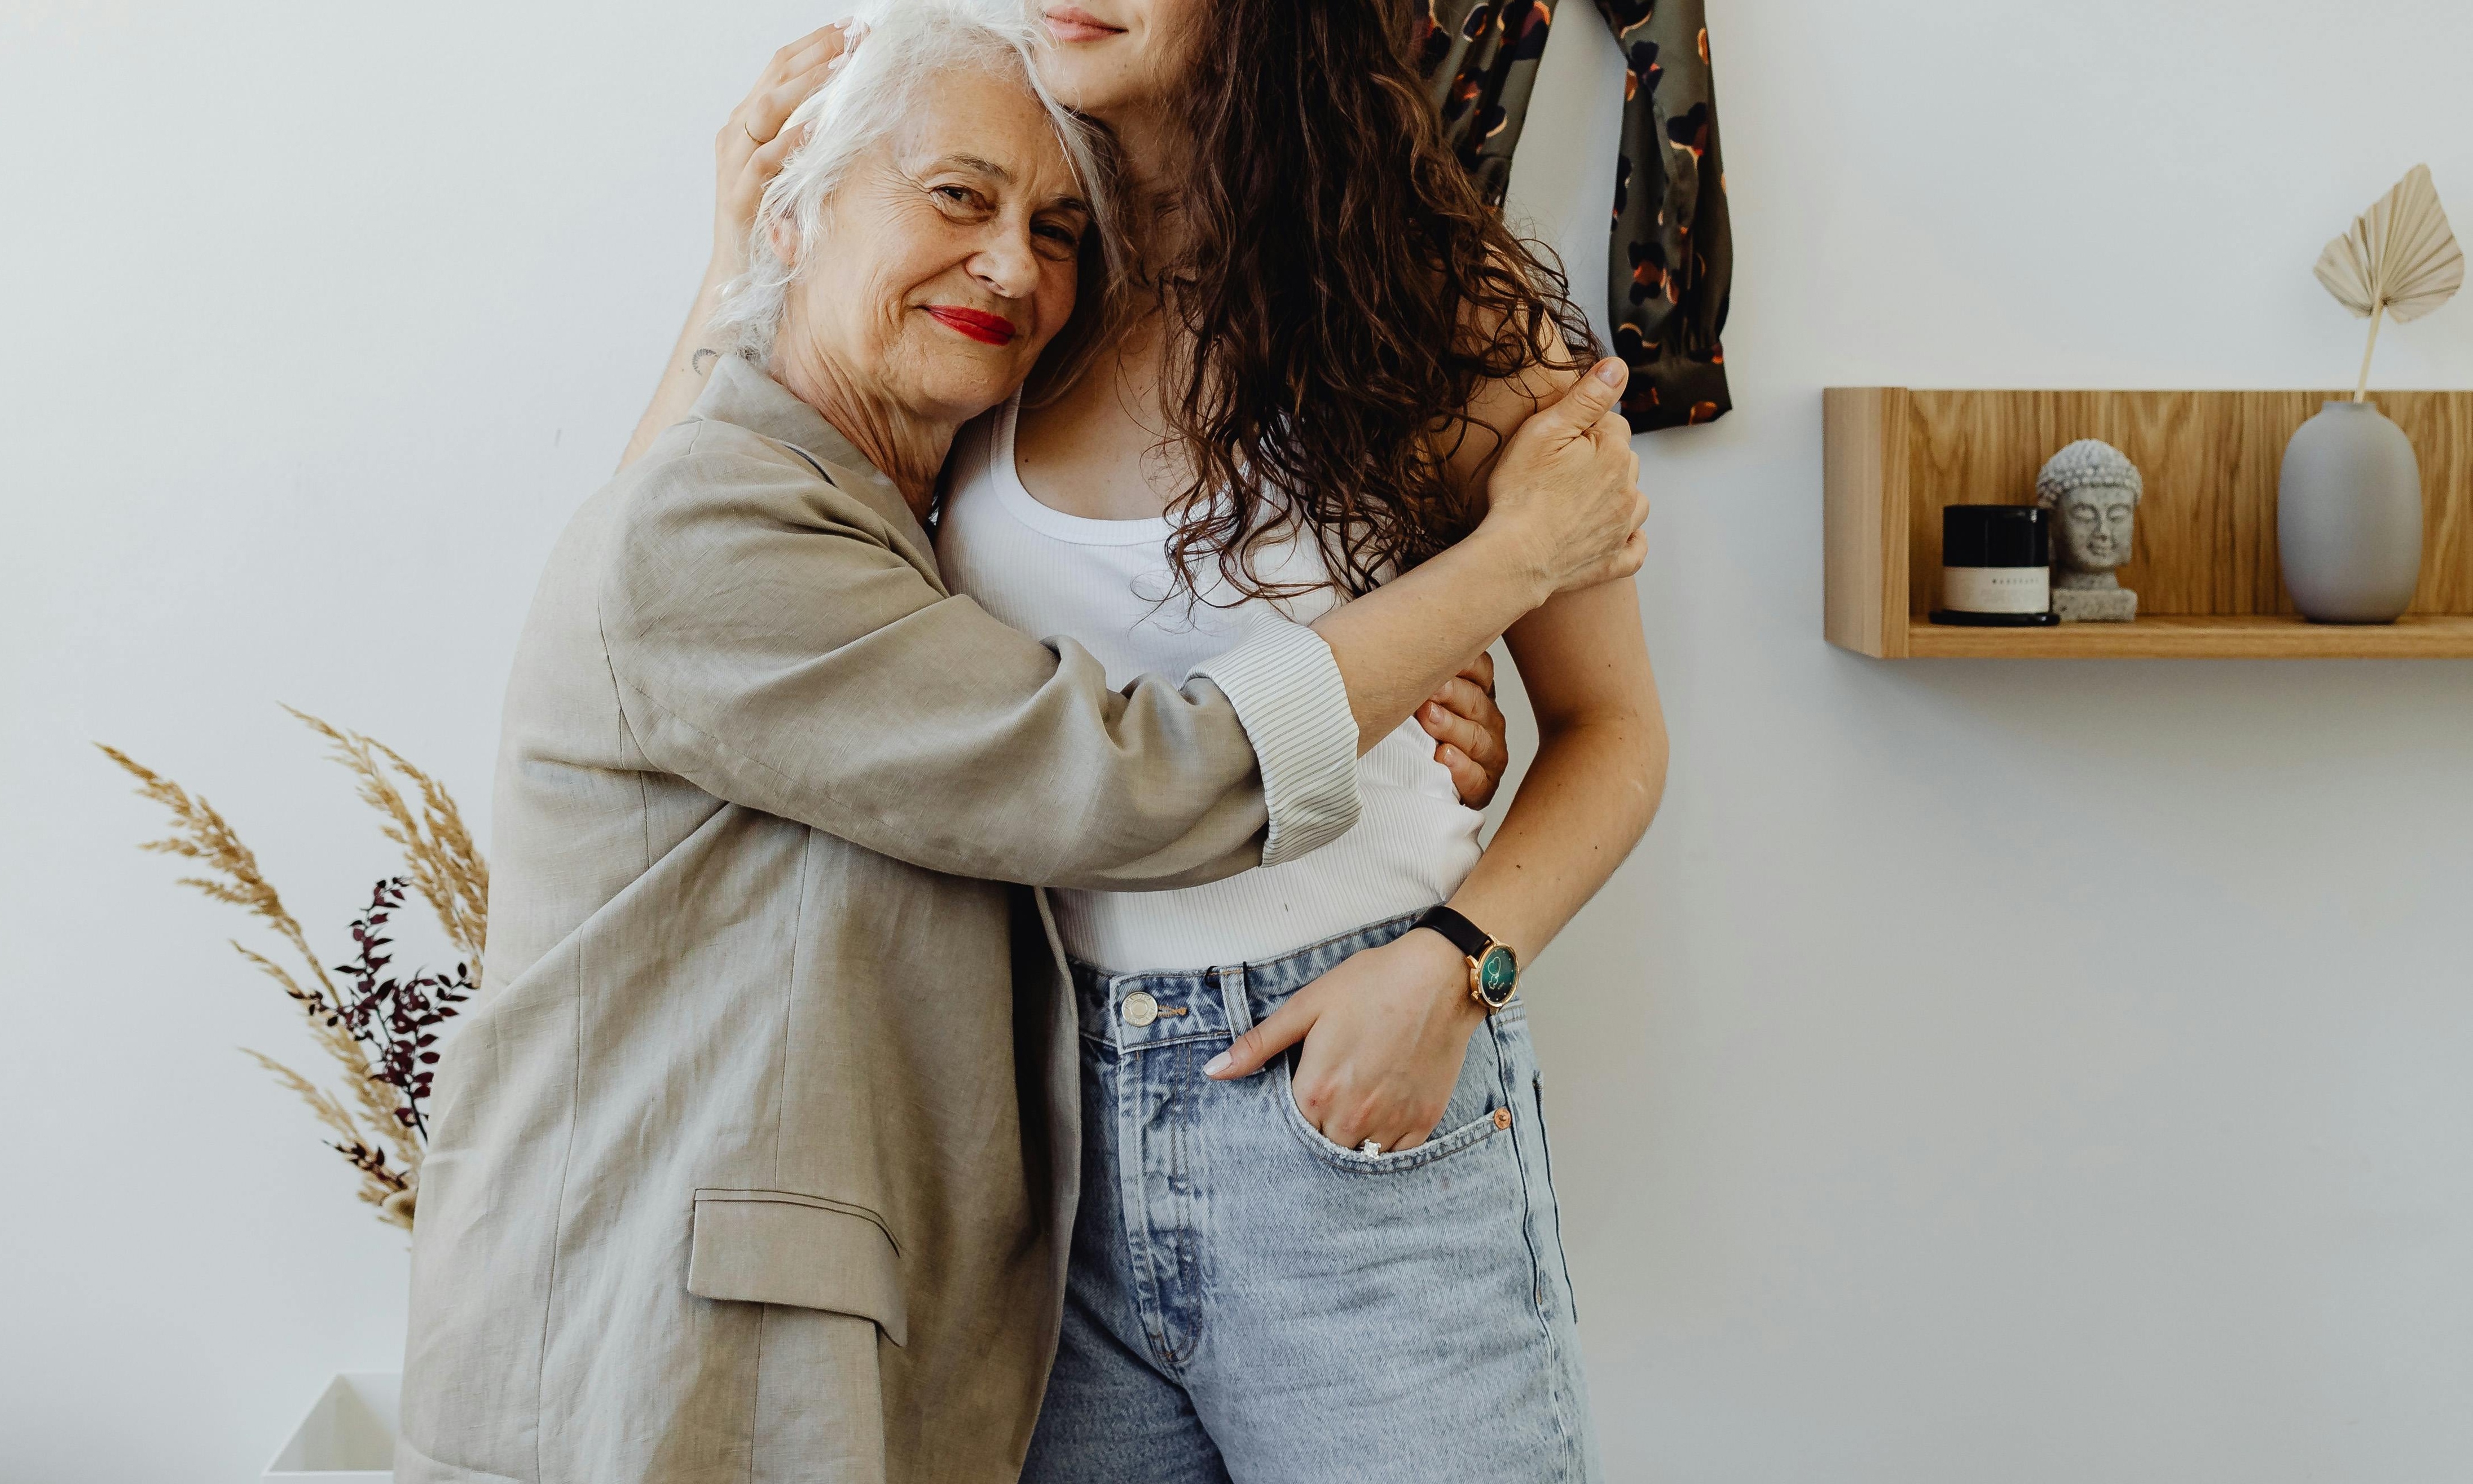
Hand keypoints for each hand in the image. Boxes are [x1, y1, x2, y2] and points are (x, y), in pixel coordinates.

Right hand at [713, 25, 850, 262]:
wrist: (738, 271)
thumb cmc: (770, 220)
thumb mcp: (792, 170)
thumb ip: (809, 139)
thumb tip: (849, 112)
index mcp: (748, 124)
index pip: (779, 69)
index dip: (813, 44)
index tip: (849, 27)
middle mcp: (736, 136)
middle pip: (773, 78)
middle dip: (814, 53)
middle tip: (850, 35)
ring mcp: (734, 164)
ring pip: (766, 110)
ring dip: (804, 86)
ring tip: (838, 67)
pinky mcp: (740, 197)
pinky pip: (764, 161)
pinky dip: (790, 141)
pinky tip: (816, 127)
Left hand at [1205, 929, 1483, 1152]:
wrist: (1439, 978)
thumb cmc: (1370, 984)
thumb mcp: (1306, 1006)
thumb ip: (1258, 1045)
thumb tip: (1214, 1071)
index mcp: (1317, 1090)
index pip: (1291, 1127)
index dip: (1298, 1108)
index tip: (1309, 1088)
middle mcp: (1352, 1116)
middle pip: (1324, 1145)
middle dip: (1324, 1125)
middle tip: (1337, 1090)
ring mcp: (1391, 1122)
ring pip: (1360, 1153)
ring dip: (1354, 1136)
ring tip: (1361, 1100)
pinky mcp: (1424, 1121)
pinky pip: (1396, 1153)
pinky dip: (1387, 1139)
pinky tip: (1387, 1108)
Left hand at [1418, 650, 1508, 807]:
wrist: (1419, 783)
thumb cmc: (1414, 734)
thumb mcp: (1415, 701)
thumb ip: (1415, 681)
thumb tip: (1388, 654)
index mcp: (1476, 692)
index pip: (1480, 670)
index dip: (1463, 663)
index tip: (1436, 658)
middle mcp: (1488, 720)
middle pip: (1475, 701)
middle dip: (1451, 693)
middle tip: (1427, 689)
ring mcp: (1490, 753)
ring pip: (1477, 738)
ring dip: (1451, 727)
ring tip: (1429, 718)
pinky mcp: (1485, 785)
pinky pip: (1477, 778)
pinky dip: (1460, 768)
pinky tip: (1443, 757)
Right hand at [1480, 359, 1648, 598]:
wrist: (1514, 556)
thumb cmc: (1521, 491)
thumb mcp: (1547, 429)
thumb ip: (1587, 397)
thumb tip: (1618, 367)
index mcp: (1615, 453)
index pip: (1613, 424)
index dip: (1585, 427)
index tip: (1560, 439)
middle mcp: (1628, 490)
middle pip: (1625, 460)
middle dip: (1602, 459)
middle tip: (1562, 469)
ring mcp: (1622, 528)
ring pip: (1634, 500)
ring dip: (1617, 495)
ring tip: (1583, 498)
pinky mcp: (1612, 561)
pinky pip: (1634, 548)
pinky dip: (1628, 539)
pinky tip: (1614, 534)